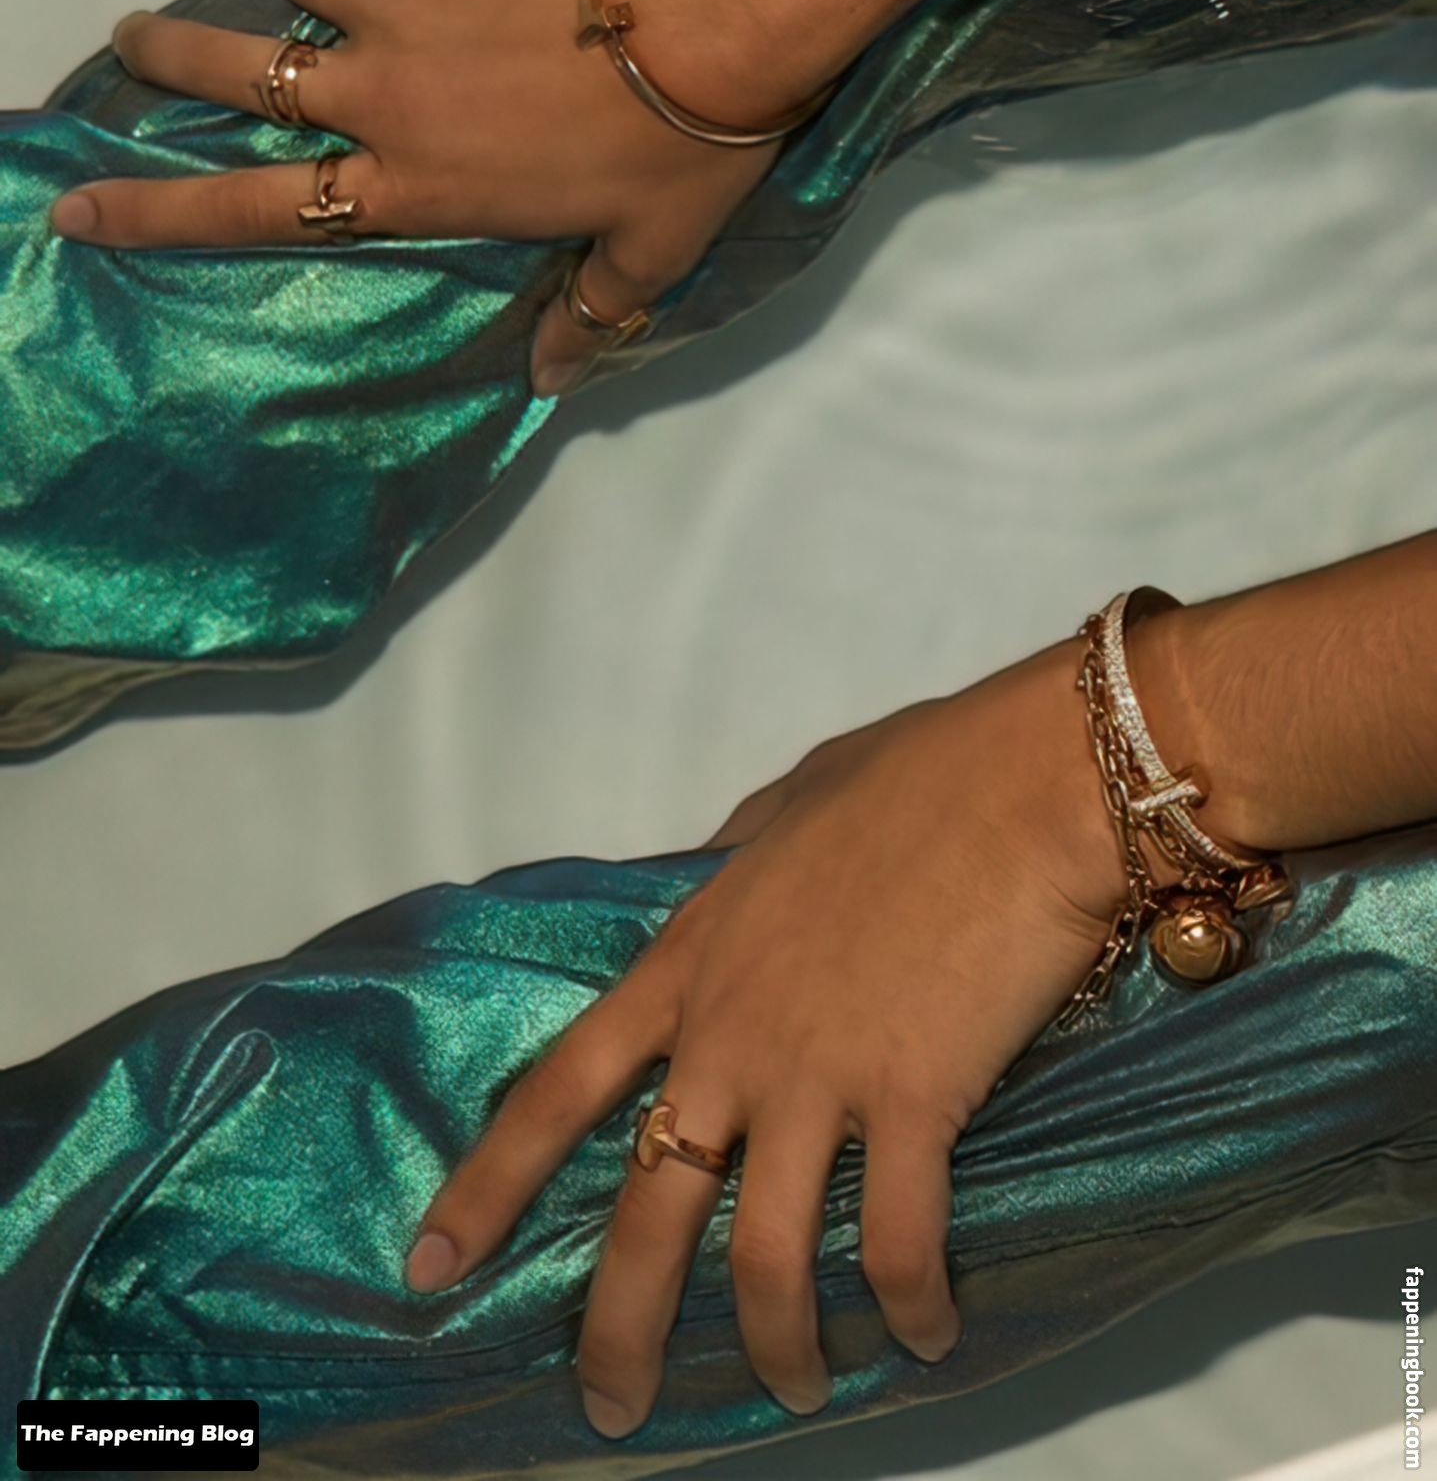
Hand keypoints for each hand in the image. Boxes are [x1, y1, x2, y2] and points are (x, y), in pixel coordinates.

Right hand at [47, 0, 987, 396]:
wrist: (716, 17)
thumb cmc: (683, 146)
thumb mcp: (645, 252)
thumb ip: (592, 314)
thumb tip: (560, 382)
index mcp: (415, 184)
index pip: (260, 209)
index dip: (158, 214)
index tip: (78, 207)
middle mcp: (385, 91)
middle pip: (238, 71)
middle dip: (171, 53)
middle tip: (138, 37)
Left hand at [403, 637, 1161, 1435]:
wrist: (1027, 784)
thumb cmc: (919, 775)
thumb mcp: (796, 797)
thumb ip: (739, 846)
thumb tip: (719, 856)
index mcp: (690, 961)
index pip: (562, 1088)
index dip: (491, 1184)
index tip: (434, 1262)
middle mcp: (731, 1035)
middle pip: (648, 1209)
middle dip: (619, 1328)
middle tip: (609, 1412)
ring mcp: (817, 1074)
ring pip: (765, 1256)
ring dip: (777, 1346)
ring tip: (796, 1391)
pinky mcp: (911, 1100)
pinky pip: (899, 1241)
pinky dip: (910, 1306)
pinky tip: (928, 1333)